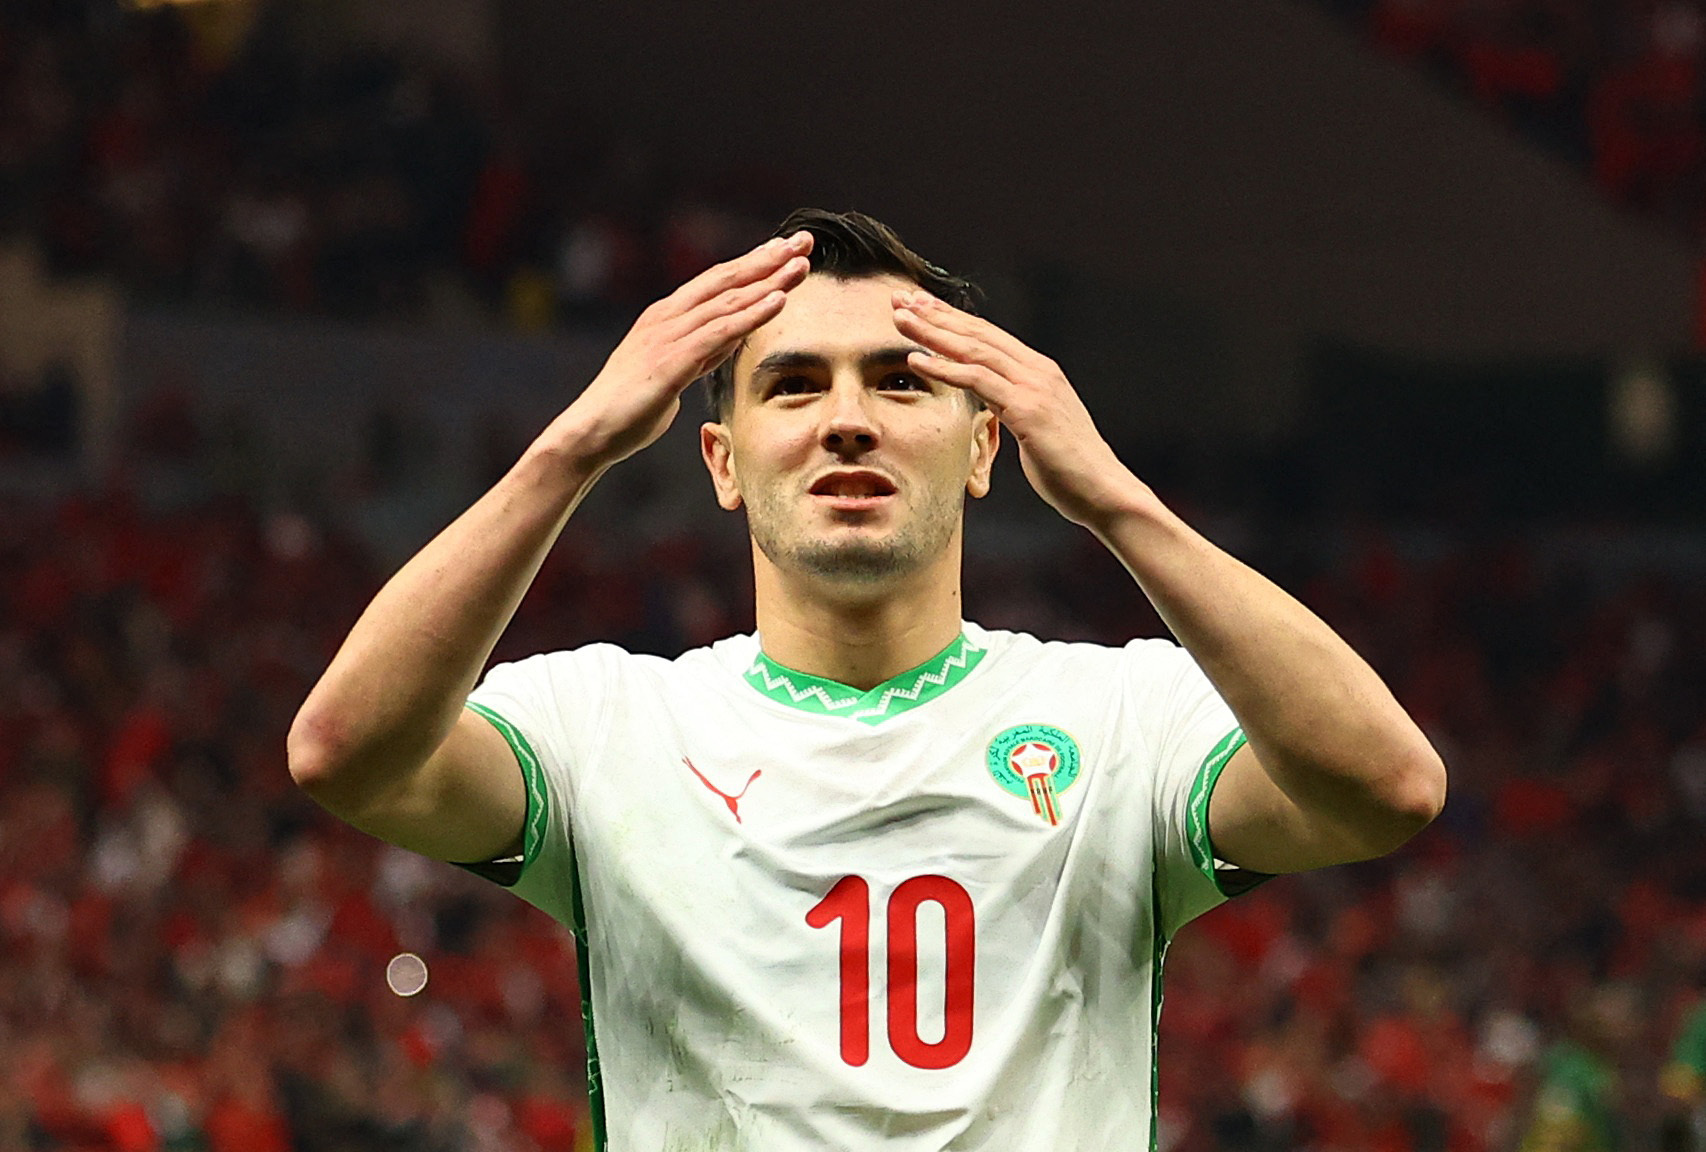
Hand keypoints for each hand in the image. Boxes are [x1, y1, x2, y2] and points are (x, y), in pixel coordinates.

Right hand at [554, 232, 813, 472]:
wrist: (591, 432)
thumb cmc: (631, 408)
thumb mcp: (676, 372)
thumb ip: (702, 352)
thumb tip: (730, 339)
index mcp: (666, 317)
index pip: (717, 281)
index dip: (754, 262)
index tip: (787, 248)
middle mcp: (667, 317)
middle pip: (726, 279)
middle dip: (767, 258)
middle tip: (805, 240)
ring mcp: (668, 336)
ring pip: (727, 301)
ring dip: (768, 281)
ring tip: (802, 264)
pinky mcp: (671, 361)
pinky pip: (719, 333)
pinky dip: (751, 315)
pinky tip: (779, 301)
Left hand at [892, 289, 1147, 528]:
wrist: (1103, 491)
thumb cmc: (1068, 469)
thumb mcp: (1035, 427)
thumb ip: (1014, 406)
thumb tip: (994, 402)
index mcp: (1039, 371)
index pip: (988, 335)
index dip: (952, 318)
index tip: (919, 306)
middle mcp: (1037, 370)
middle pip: (978, 333)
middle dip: (936, 314)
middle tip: (899, 299)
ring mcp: (1034, 387)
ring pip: (974, 349)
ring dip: (933, 333)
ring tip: (899, 320)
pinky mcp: (1028, 409)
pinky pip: (978, 381)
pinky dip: (945, 368)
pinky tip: (917, 360)